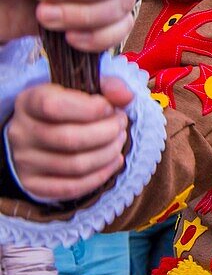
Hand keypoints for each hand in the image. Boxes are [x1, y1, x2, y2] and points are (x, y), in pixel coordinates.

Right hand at [6, 77, 132, 201]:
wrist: (42, 131)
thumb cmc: (70, 107)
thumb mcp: (84, 88)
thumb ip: (108, 86)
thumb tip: (126, 96)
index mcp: (29, 102)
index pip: (53, 106)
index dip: (90, 109)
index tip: (110, 108)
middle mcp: (22, 133)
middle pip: (70, 139)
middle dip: (107, 132)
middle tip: (121, 124)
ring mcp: (25, 161)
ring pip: (75, 165)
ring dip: (108, 153)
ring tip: (119, 140)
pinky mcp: (33, 184)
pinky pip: (71, 188)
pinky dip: (101, 175)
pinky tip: (114, 161)